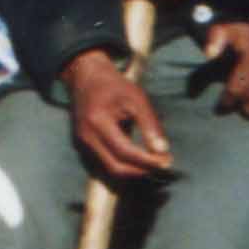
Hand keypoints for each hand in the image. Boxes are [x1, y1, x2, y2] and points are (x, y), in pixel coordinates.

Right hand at [67, 47, 174, 179]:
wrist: (85, 78)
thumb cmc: (114, 86)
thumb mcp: (137, 99)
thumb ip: (150, 125)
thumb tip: (163, 150)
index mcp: (98, 122)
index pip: (124, 152)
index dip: (147, 160)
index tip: (167, 161)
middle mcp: (86, 137)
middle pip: (116, 167)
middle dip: (141, 170)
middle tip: (162, 164)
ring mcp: (81, 143)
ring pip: (110, 169)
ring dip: (133, 171)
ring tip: (153, 163)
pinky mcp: (82, 146)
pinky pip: (104, 164)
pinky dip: (123, 165)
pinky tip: (138, 159)